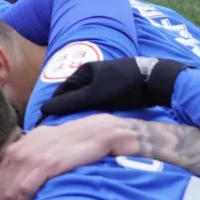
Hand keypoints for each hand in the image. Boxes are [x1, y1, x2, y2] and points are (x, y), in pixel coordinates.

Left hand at [0, 115, 125, 199]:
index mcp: (17, 147)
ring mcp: (32, 158)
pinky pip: (25, 188)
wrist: (95, 132)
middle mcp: (20, 151)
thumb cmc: (70, 141)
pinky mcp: (46, 165)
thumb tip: (19, 173)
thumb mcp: (42, 142)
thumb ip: (28, 154)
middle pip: (1, 184)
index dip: (2, 191)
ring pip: (11, 189)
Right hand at [40, 57, 186, 118]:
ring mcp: (104, 81)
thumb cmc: (122, 85)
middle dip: (69, 110)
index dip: (55, 107)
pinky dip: (94, 111)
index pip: (61, 91)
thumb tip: (43, 109)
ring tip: (78, 127)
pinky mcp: (115, 89)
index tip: (51, 123)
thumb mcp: (93, 96)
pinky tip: (94, 121)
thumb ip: (69, 103)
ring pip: (86, 100)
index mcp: (83, 71)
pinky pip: (98, 101)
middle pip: (73, 96)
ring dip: (82, 111)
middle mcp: (91, 74)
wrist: (155, 81)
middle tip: (65, 128)